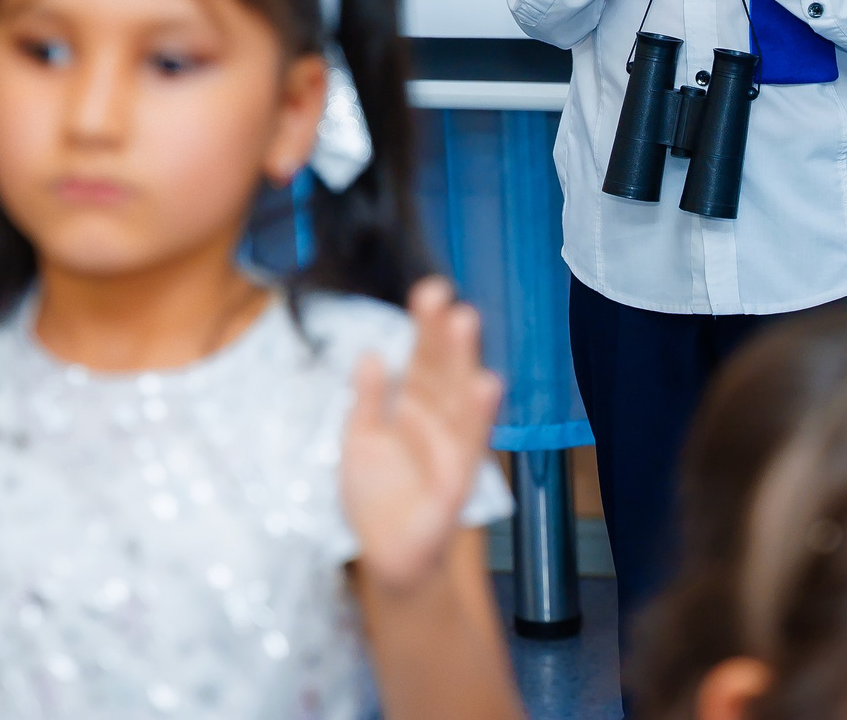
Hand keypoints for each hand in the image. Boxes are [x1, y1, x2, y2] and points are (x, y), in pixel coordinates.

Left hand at [341, 278, 502, 594]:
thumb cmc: (377, 496)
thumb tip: (369, 353)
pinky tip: (486, 384)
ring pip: (459, 394)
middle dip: (441, 331)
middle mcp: (436, 418)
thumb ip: (367, 399)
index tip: (429, 291)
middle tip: (439, 292)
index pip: (421, 358)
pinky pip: (471, 441)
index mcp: (412, 406)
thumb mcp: (359, 441)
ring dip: (463, 359)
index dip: (425, 326)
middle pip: (441, 367)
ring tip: (464, 321)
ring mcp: (451, 444)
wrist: (388, 555)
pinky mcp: (458, 476)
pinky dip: (480, 414)